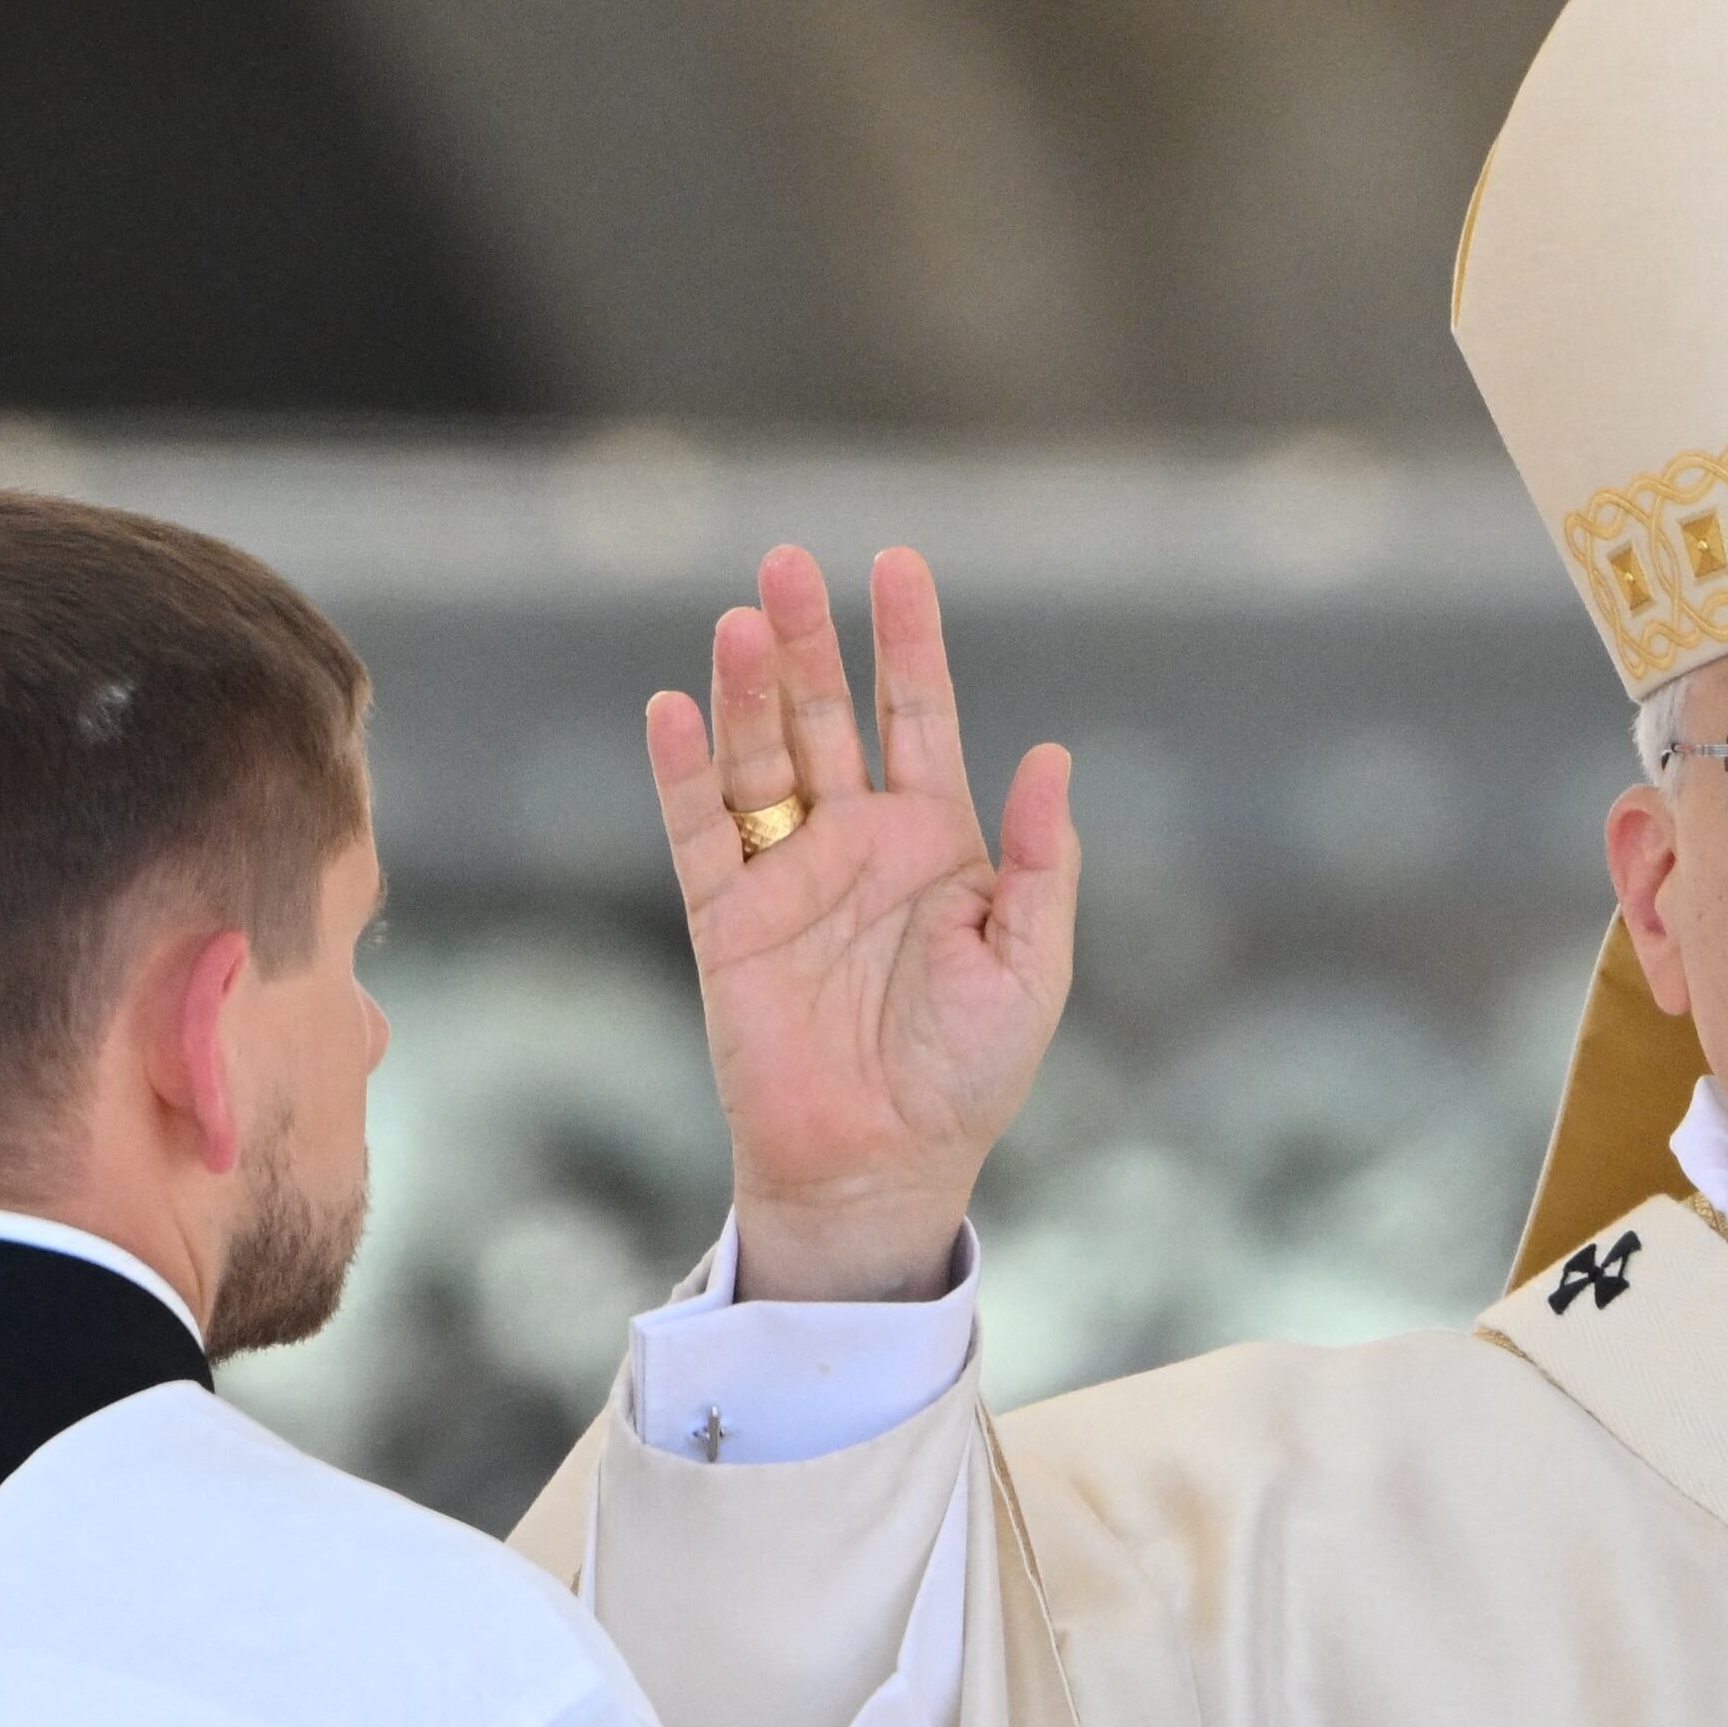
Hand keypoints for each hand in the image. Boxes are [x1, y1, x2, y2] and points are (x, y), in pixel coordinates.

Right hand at [646, 545, 1074, 1301]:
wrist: (885, 1163)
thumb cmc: (970, 1074)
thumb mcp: (1030, 965)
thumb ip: (1040, 863)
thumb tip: (1052, 756)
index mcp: (939, 844)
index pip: (920, 718)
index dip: (910, 644)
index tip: (898, 565)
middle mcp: (858, 843)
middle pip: (829, 716)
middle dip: (811, 640)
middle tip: (788, 563)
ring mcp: (787, 875)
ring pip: (761, 758)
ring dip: (747, 691)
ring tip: (740, 619)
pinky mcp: (726, 920)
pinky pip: (698, 831)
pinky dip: (684, 772)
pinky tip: (674, 708)